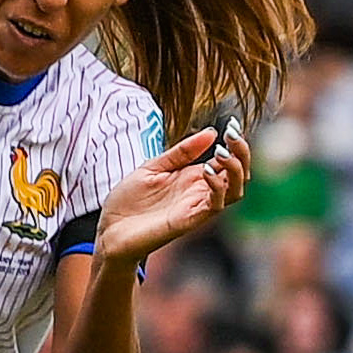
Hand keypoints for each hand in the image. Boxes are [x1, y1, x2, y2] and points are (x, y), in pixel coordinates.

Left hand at [92, 123, 253, 267]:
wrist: (109, 230)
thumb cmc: (129, 201)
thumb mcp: (154, 166)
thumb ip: (181, 152)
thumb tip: (212, 132)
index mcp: (194, 178)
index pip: (228, 161)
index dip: (236, 143)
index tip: (232, 123)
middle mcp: (200, 193)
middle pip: (237, 175)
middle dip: (242, 153)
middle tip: (233, 134)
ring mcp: (196, 207)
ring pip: (234, 191)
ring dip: (235, 170)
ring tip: (222, 151)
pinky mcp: (188, 221)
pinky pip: (215, 206)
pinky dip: (217, 187)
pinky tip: (207, 170)